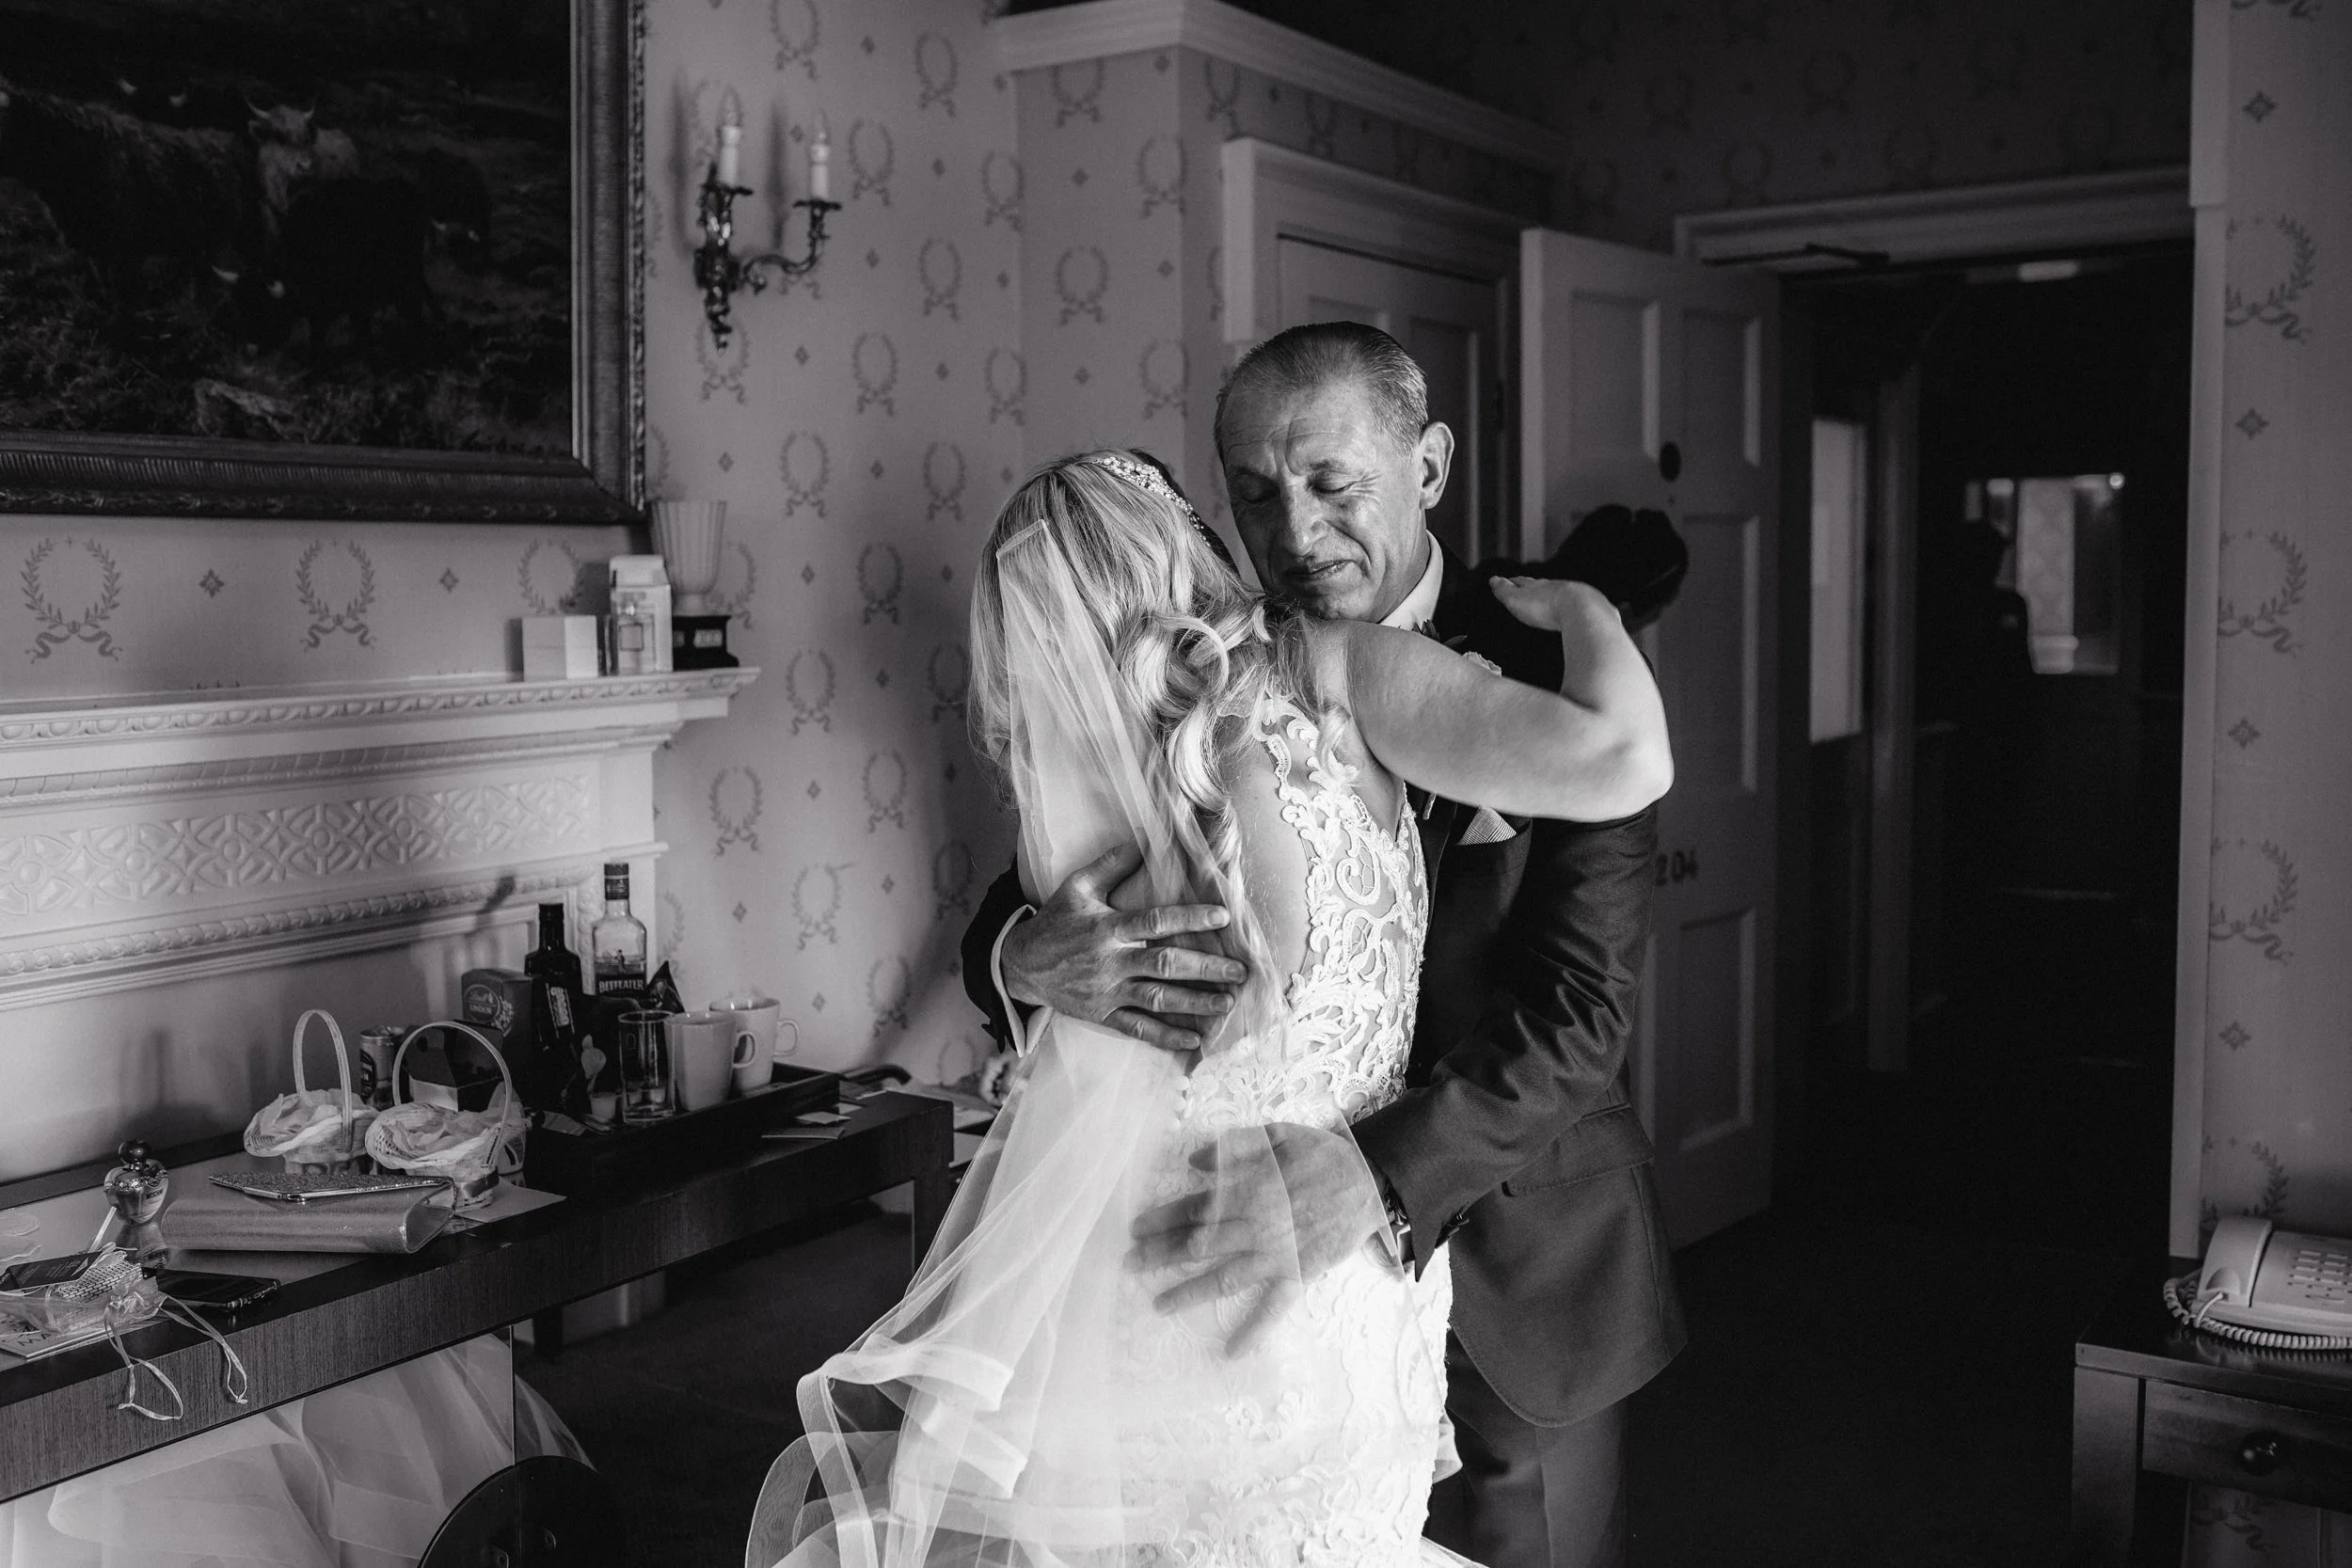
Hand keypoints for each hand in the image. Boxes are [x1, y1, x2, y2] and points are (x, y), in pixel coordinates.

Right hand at [1000, 844, 1247, 1051]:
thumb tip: (1142, 839)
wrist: (1020, 965)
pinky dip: (1166, 1037)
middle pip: (1165, 965)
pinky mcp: (1102, 1014)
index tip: (1223, 916)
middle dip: (1206, 969)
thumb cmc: (1054, 922)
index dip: (1191, 918)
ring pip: (1157, 1000)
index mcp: (1108, 928)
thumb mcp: (1076, 887)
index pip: (1156, 922)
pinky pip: (1138, 1028)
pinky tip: (1194, 1041)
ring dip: (1195, 1004)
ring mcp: (1107, 991)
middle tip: (1240, 971)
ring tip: (1226, 1004)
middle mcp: (1111, 962)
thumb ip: (1110, 864)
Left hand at [1125, 1122, 1384, 1356]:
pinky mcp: (1297, 1274)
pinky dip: (1254, 1330)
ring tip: (1159, 1304)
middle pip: (1198, 1243)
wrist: (1370, 1181)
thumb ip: (1235, 1147)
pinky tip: (1232, 1351)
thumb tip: (1193, 1161)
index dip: (1162, 1218)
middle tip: (1129, 1265)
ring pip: (1224, 1276)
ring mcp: (1275, 1254)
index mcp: (1247, 1190)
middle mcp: (1255, 1225)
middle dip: (1161, 1255)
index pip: (1194, 1206)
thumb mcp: (1278, 1134)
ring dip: (1189, 1291)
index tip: (1135, 1228)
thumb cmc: (1323, 1154)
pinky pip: (1274, 1307)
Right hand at [1489, 573, 1617, 632]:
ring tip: (1546, 601)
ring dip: (1552, 597)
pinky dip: (1569, 609)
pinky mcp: (1588, 610)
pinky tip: (1570, 614)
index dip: (1512, 583)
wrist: (1581, 609)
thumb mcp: (1517, 599)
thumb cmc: (1546, 606)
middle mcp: (1555, 588)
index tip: (1505, 581)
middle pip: (1541, 587)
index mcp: (1537, 586)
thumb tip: (1494, 579)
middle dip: (1533, 588)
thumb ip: (1505, 591)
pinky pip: (1575, 607)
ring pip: (1560, 595)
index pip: (1521, 582)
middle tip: (1526, 589)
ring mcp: (1573, 597)